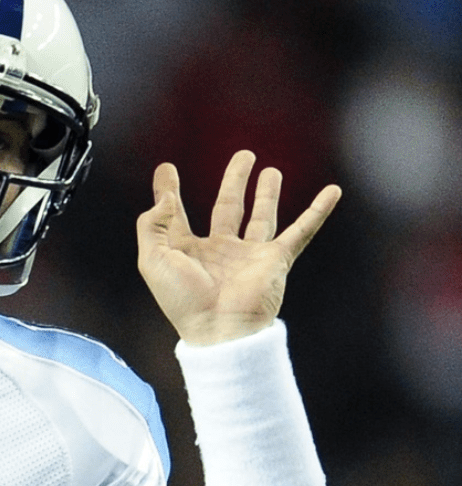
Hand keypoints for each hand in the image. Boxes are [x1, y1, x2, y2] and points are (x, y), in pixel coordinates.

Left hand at [136, 150, 340, 345]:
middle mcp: (219, 250)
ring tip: (271, 171)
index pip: (176, 214)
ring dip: (267, 193)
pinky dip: (318, 212)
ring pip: (262, 216)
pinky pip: (301, 231)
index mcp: (187, 250)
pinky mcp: (276, 260)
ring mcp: (249, 255)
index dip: (169, 191)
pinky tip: (332, 192)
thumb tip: (165, 198)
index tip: (166, 169)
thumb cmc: (183, 300)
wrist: (220, 329)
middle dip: (234, 181)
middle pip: (227, 207)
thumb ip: (153, 226)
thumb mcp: (153, 260)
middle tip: (244, 156)